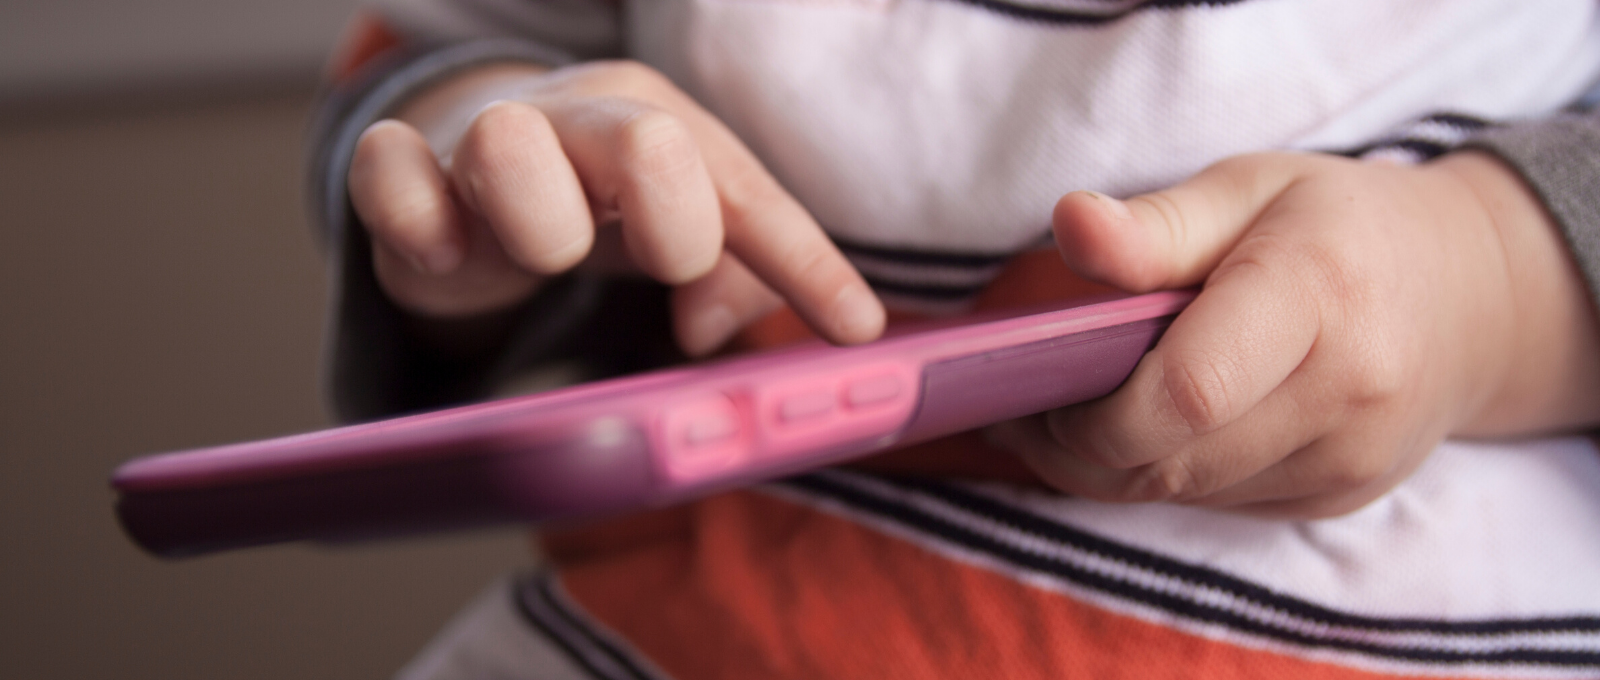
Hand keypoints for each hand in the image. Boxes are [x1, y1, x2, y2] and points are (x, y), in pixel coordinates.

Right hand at [346, 60, 884, 355]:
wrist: (467, 164)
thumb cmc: (595, 202)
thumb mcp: (678, 236)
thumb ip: (734, 279)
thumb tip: (710, 332)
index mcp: (658, 125)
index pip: (747, 189)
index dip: (805, 261)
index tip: (854, 329)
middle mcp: (577, 119)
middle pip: (644, 141)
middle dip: (673, 220)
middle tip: (664, 264)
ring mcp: (483, 137)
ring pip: (507, 143)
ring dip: (540, 224)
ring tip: (544, 257)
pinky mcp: (401, 170)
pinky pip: (388, 169)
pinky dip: (416, 216)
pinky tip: (446, 253)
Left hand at [992, 151, 1599, 517]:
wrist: (1470, 295)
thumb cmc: (1336, 226)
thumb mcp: (1248, 189)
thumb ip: (1155, 226)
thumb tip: (1069, 225)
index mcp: (1317, 295)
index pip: (1186, 391)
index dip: (1091, 408)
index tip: (1034, 384)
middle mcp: (1347, 392)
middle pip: (1171, 460)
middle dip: (1076, 448)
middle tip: (1020, 408)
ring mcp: (1350, 459)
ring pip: (1184, 494)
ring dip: (1106, 469)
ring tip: (1056, 418)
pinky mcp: (1340, 497)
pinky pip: (1218, 504)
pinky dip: (1161, 476)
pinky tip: (1133, 434)